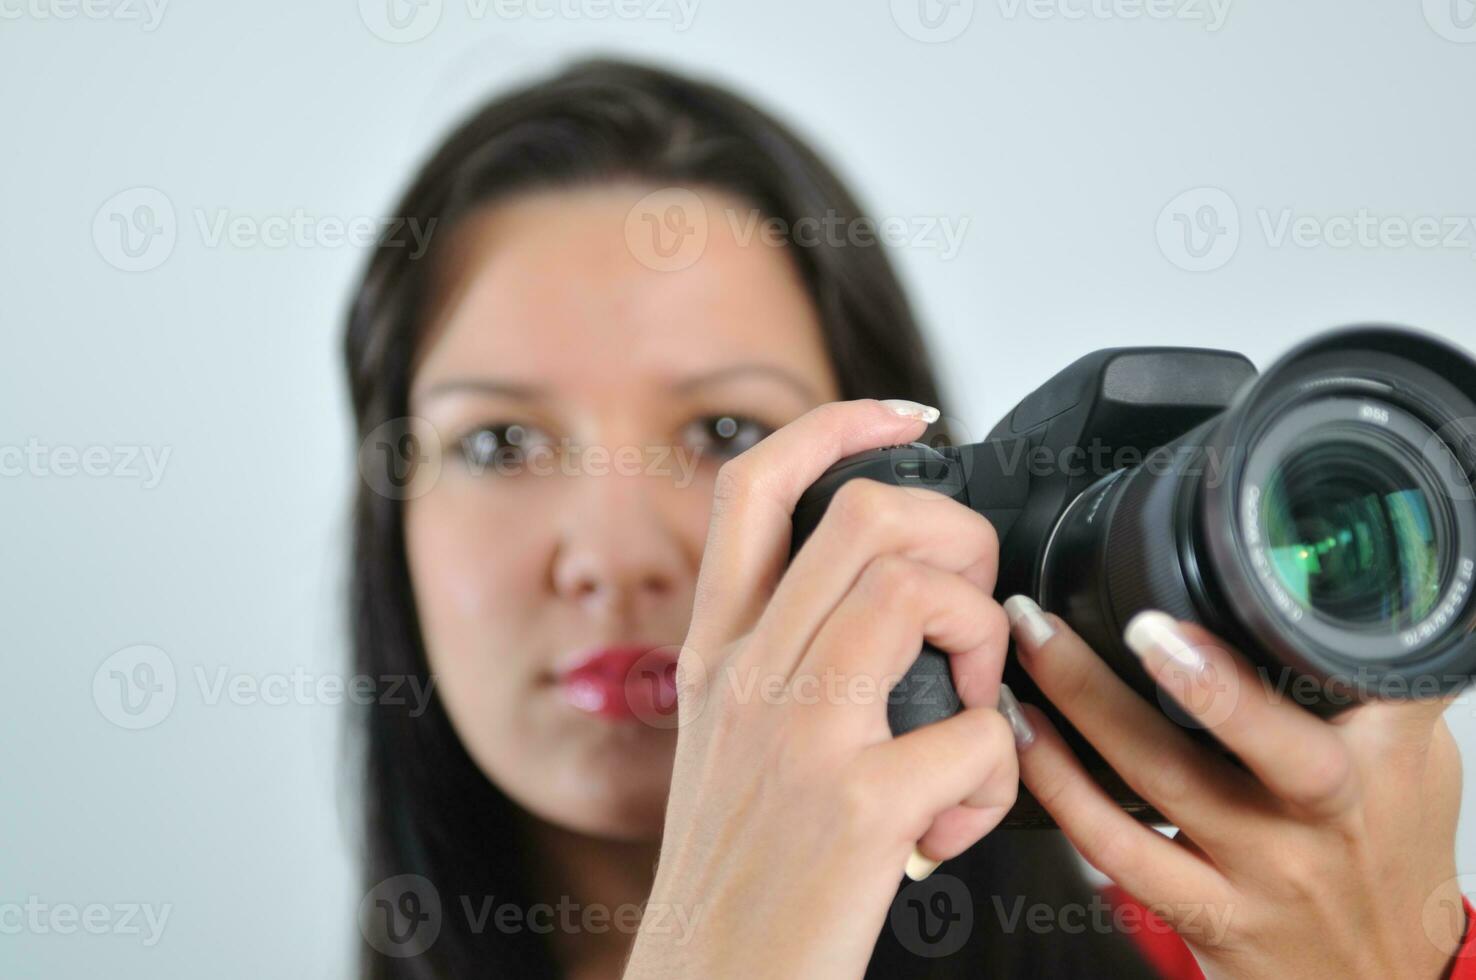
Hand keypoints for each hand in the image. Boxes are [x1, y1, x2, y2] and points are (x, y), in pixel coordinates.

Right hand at [623, 400, 1023, 979]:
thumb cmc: (738, 875)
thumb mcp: (732, 744)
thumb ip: (789, 664)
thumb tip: (895, 607)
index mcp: (718, 653)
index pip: (754, 485)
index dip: (837, 422)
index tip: (906, 417)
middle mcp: (748, 675)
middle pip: (866, 514)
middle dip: (960, 538)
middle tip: (971, 612)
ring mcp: (799, 736)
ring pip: (921, 594)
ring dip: (984, 642)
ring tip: (972, 710)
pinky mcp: (856, 810)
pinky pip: (979, 737)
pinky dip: (998, 775)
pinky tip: (957, 822)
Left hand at [1003, 596, 1463, 979]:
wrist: (1378, 973)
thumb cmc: (1387, 846)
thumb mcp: (1410, 752)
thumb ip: (1369, 674)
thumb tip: (1327, 588)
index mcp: (1374, 759)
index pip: (1337, 687)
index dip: (1277, 646)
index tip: (1199, 610)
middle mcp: (1320, 816)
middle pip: (1259, 738)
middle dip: (1190, 679)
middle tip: (1123, 624)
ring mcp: (1258, 868)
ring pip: (1162, 783)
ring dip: (1085, 708)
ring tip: (1034, 647)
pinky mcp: (1202, 912)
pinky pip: (1115, 848)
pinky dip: (1059, 786)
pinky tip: (1025, 733)